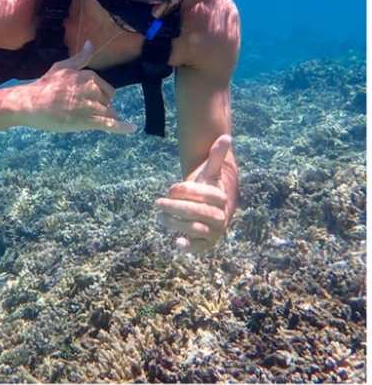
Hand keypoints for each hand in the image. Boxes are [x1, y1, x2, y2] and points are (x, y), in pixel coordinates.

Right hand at [20, 41, 136, 134]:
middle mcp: (93, 89)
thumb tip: (91, 43)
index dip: (97, 96)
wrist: (30, 104)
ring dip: (103, 118)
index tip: (83, 100)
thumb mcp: (62, 66)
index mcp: (89, 76)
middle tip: (80, 110)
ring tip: (86, 120)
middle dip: (100, 107)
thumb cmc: (44, 86)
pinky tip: (131, 129)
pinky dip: (122, 127)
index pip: (105, 88)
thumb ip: (81, 57)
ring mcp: (92, 105)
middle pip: (108, 101)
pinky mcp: (89, 121)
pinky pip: (111, 124)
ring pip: (109, 113)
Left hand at [156, 134, 231, 253]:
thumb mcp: (209, 172)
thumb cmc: (206, 187)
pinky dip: (189, 247)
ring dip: (176, 223)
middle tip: (157, 202)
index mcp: (222, 198)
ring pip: (196, 229)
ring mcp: (214, 232)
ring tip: (161, 217)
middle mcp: (221, 217)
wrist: (209, 208)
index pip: (207, 194)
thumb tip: (226, 136)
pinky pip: (199, 248)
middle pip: (199, 212)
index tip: (171, 188)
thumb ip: (216, 156)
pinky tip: (177, 243)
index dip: (187, 190)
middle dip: (176, 207)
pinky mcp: (205, 244)